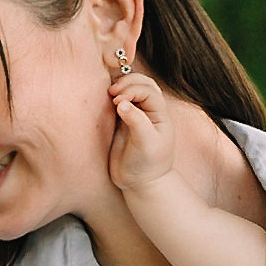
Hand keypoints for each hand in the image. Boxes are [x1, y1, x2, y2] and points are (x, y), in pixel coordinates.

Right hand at [108, 74, 177, 193]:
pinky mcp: (121, 121)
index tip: (118, 102)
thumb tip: (121, 103)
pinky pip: (119, 101)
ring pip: (131, 89)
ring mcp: (136, 114)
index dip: (133, 91)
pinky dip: (112, 96)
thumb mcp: (146, 144)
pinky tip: (105, 100)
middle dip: (127, 82)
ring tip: (109, 94)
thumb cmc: (148, 164)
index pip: (148, 91)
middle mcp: (149, 111)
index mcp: (160, 114)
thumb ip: (136, 122)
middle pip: (142, 83)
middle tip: (112, 92)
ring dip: (120, 86)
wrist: (139, 183)